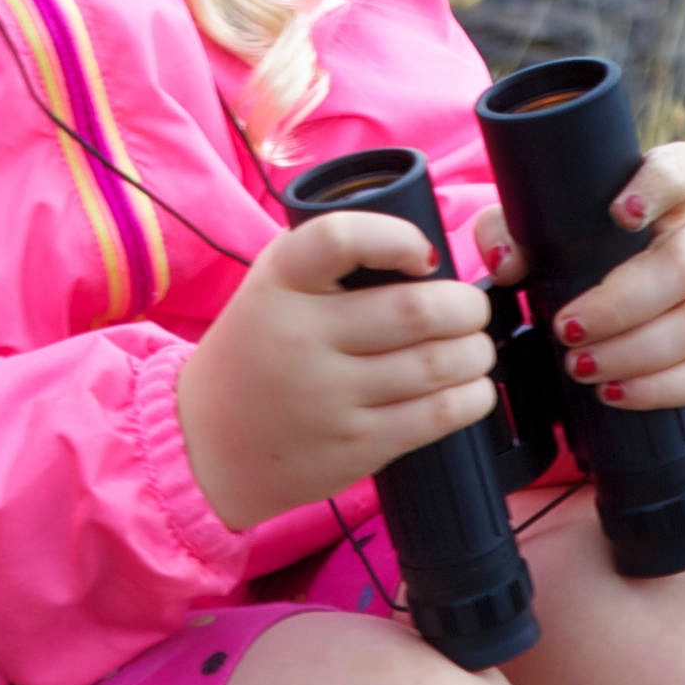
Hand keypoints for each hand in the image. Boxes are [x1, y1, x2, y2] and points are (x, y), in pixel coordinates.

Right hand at [176, 211, 498, 533]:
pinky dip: (471, 396)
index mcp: (279, 282)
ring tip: (476, 346)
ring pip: (435, 364)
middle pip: (414, 310)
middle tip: (472, 308)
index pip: (340, 238)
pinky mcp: (353, 446)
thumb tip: (430, 255)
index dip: (397, 237)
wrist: (207, 445)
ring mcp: (327, 397)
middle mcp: (300, 336)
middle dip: (466, 306)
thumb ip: (332, 262)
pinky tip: (474, 386)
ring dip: (476, 352)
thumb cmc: (258, 351)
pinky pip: (434, 416)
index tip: (424, 255)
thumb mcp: (272, 288)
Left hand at [473, 139, 684, 413]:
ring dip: (634, 353)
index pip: (681, 170)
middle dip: (621, 305)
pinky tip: (617, 393)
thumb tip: (506, 264)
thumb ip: (513, 234)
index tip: (620, 213)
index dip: (658, 186)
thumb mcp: (548, 237)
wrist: (639, 310)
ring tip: (581, 367)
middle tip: (567, 329)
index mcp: (668, 200)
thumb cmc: (588, 259)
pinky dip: (658, 389)